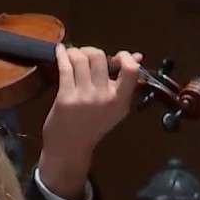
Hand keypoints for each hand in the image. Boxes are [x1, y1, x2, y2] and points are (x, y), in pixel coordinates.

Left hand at [37, 44, 140, 199]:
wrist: (69, 149)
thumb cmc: (92, 127)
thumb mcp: (115, 108)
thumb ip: (125, 83)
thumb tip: (138, 56)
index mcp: (121, 101)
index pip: (131, 70)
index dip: (124, 56)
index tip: (116, 56)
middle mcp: (105, 98)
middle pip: (99, 57)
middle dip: (90, 50)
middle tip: (84, 55)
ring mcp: (85, 97)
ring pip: (81, 58)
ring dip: (74, 52)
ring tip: (71, 56)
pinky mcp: (66, 98)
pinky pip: (65, 67)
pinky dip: (62, 55)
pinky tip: (60, 52)